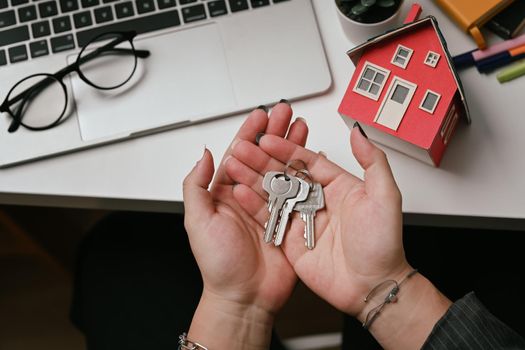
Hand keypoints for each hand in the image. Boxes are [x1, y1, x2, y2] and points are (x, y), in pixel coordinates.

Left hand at [183, 103, 307, 315]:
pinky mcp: (288, 219)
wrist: (244, 297)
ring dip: (291, 146)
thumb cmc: (218, 265)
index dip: (249, 133)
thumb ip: (196, 186)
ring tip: (300, 126)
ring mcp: (269, 207)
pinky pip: (297, 191)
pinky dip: (304, 173)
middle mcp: (248, 197)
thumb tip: (204, 155)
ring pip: (282, 168)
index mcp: (224, 194)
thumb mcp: (197, 222)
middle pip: (263, 156)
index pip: (238, 154)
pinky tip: (311, 157)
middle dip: (274, 132)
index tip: (260, 115)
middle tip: (285, 111)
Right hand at [226, 124, 411, 316]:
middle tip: (243, 148)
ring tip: (234, 164)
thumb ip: (373, 161)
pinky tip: (239, 192)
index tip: (268, 138)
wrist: (372, 287)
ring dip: (253, 178)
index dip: (286, 148)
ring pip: (273, 194)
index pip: (307, 161)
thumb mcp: (385, 197)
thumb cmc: (382, 245)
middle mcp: (317, 201)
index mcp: (337, 186)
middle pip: (285, 174)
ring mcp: (302, 220)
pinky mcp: (290, 240)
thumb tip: (358, 133)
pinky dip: (253, 205)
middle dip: (263, 160)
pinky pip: (269, 218)